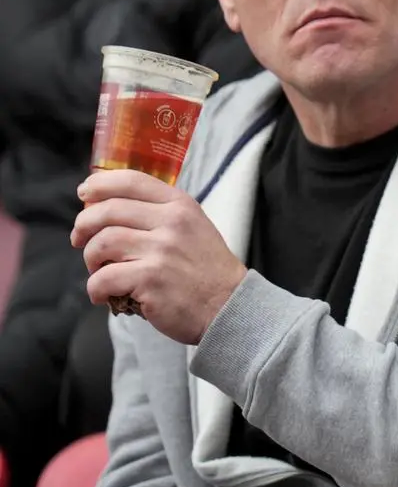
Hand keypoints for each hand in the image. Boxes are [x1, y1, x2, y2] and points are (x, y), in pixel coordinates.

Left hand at [71, 169, 247, 344]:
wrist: (229, 306)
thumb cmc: (207, 270)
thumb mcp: (194, 227)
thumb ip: (162, 214)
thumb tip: (109, 208)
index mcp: (181, 206)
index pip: (131, 180)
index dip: (100, 184)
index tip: (84, 193)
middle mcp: (172, 223)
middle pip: (107, 211)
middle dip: (83, 225)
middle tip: (79, 239)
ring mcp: (161, 251)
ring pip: (101, 243)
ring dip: (90, 259)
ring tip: (98, 271)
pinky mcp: (151, 279)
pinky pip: (103, 279)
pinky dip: (95, 289)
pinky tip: (103, 295)